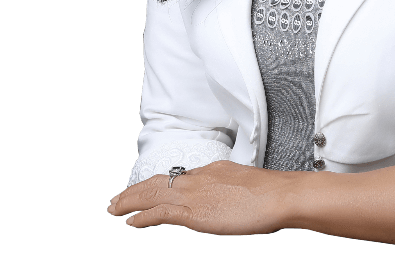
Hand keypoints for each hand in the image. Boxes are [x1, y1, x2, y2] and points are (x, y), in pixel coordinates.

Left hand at [107, 160, 298, 232]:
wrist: (279, 195)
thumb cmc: (271, 194)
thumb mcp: (245, 185)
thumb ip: (229, 189)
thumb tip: (226, 198)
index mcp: (212, 170)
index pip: (177, 178)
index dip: (156, 184)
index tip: (144, 190)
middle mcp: (199, 178)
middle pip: (158, 182)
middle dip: (135, 191)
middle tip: (117, 200)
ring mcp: (196, 194)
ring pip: (153, 194)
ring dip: (131, 201)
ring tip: (115, 209)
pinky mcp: (195, 213)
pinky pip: (160, 213)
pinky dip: (143, 217)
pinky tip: (131, 223)